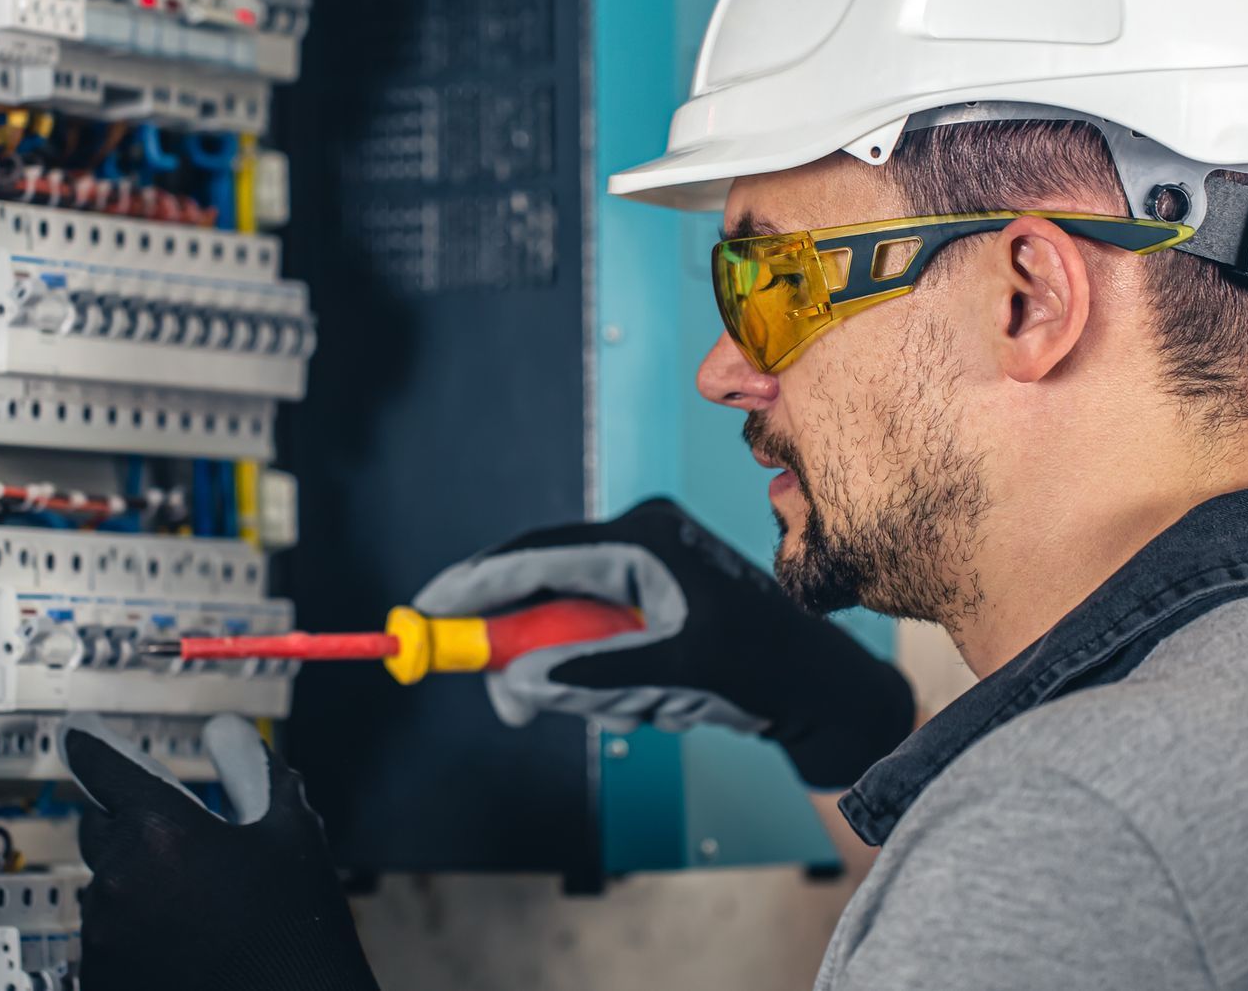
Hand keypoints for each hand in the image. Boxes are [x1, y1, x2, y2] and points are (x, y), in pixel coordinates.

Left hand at [65, 715, 378, 990]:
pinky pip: (104, 940)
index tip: (78, 735)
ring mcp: (104, 935)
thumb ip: (255, 771)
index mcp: (160, 831)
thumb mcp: (292, 835)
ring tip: (193, 911)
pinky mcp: (100, 977)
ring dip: (135, 887)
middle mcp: (119, 879)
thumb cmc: (293, 932)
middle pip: (101, 829)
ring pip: (105, 888)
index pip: (104, 768)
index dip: (92, 747)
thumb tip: (230, 734)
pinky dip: (132, 935)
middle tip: (178, 847)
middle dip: (131, 827)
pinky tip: (179, 944)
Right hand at [412, 498, 913, 788]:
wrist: (819, 686)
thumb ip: (591, 675)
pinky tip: (648, 702)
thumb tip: (518, 682)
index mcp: (643, 540)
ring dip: (579, 675)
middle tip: (507, 701)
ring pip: (566, 622)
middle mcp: (637, 541)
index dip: (476, 585)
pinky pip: (592, 635)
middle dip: (525, 650)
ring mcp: (642, 568)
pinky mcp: (646, 598)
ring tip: (638, 708)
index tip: (428, 612)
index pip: (538, 555)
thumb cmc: (764, 668)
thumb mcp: (675, 675)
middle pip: (543, 587)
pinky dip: (600, 675)